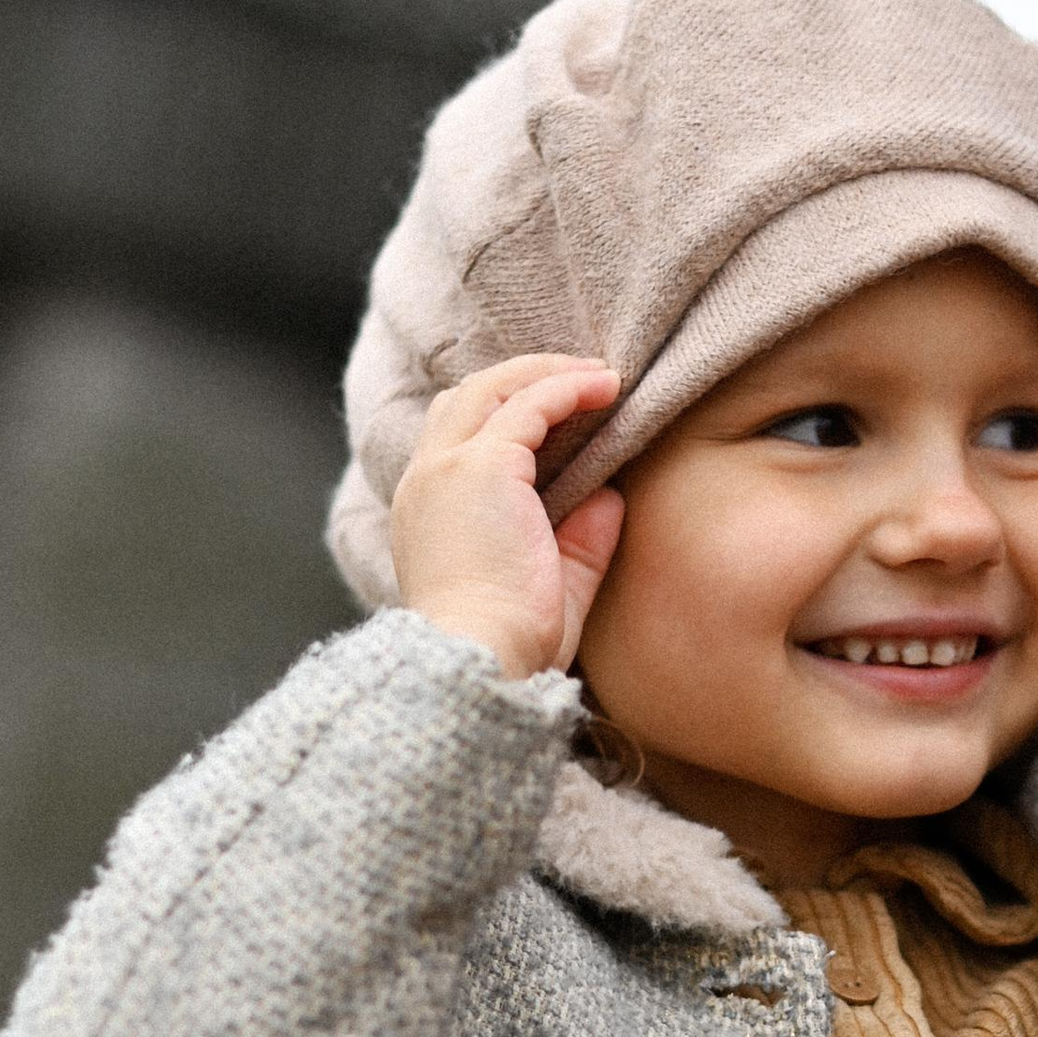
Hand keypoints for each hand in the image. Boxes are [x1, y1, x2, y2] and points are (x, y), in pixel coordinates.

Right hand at [389, 356, 624, 678]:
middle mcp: (427, 482)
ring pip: (493, 388)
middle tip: (585, 378)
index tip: (562, 415)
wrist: (479, 662)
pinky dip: (568, 389)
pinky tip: (607, 388)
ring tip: (602, 375)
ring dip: (550, 374)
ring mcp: (449, 468)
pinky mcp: (482, 465)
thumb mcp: (553, 590)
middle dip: (525, 380)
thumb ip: (579, 543)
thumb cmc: (509, 649)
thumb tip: (610, 496)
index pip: (455, 440)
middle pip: (467, 399)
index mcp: (429, 515)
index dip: (506, 414)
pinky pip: (530, 406)